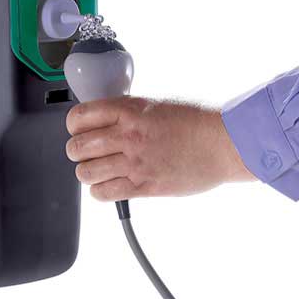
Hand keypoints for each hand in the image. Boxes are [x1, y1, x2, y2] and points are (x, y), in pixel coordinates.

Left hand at [65, 96, 255, 201]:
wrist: (223, 143)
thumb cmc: (197, 122)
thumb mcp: (156, 105)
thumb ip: (129, 113)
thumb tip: (106, 121)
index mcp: (129, 110)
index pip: (79, 117)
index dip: (74, 125)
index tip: (78, 130)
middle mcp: (128, 135)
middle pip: (77, 147)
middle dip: (77, 151)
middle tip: (86, 152)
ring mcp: (135, 162)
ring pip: (85, 172)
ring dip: (87, 172)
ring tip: (98, 170)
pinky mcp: (144, 186)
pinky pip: (104, 193)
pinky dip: (100, 191)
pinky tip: (108, 185)